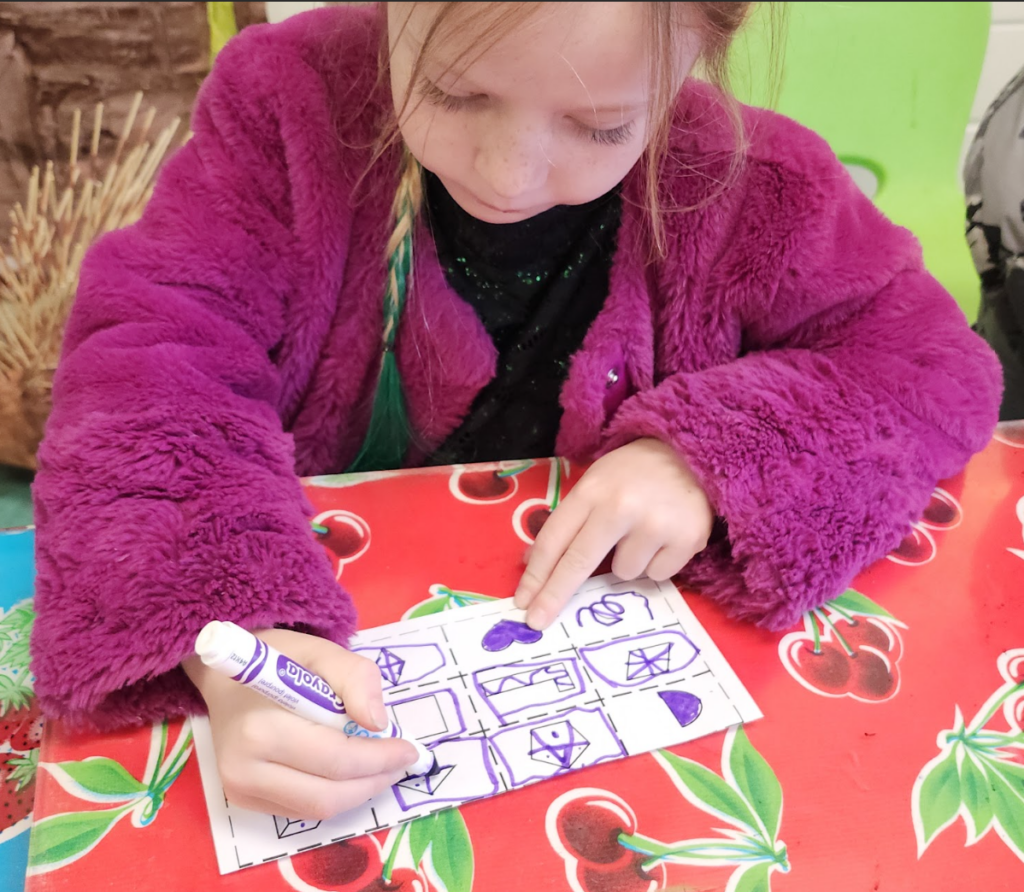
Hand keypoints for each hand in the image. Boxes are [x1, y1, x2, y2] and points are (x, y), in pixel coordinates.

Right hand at [182, 628, 418, 819]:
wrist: (225, 674)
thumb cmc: (276, 658)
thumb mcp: (321, 651)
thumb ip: (355, 679)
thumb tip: (379, 723)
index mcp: (260, 729)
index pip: (334, 759)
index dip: (379, 759)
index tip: (410, 748)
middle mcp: (244, 768)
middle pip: (327, 795)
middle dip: (374, 781)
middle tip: (401, 761)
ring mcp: (239, 790)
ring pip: (317, 810)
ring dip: (359, 792)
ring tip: (382, 766)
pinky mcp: (242, 801)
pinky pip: (301, 810)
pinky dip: (335, 795)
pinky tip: (352, 771)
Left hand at [513, 438, 713, 628]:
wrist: (691, 454)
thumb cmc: (634, 475)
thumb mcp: (595, 484)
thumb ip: (567, 521)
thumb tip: (532, 563)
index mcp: (593, 490)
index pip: (556, 538)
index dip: (536, 574)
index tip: (522, 602)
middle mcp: (621, 507)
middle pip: (578, 563)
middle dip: (554, 596)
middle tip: (536, 621)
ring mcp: (655, 524)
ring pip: (624, 573)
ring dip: (628, 562)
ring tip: (643, 531)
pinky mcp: (687, 539)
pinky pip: (657, 575)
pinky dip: (657, 563)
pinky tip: (665, 536)